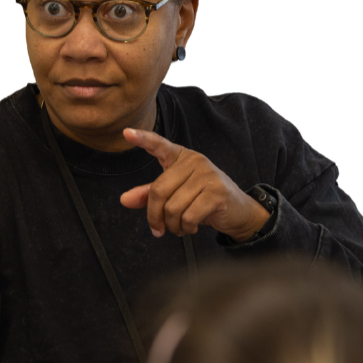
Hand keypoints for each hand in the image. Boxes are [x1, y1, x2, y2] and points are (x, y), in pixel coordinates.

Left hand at [119, 129, 269, 241]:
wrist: (238, 211)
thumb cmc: (202, 201)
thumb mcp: (175, 195)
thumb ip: (149, 196)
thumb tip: (124, 200)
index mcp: (181, 157)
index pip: (159, 145)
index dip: (143, 139)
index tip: (126, 133)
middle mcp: (194, 161)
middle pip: (158, 190)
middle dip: (155, 216)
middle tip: (159, 229)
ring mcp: (207, 175)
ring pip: (173, 207)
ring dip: (173, 226)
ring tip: (180, 228)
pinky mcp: (217, 192)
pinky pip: (188, 216)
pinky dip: (186, 228)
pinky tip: (191, 227)